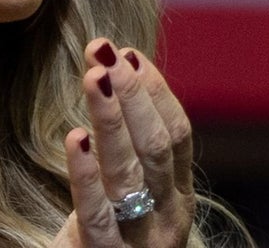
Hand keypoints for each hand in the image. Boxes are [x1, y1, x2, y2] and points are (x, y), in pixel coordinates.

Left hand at [52, 39, 195, 247]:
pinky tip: (76, 138)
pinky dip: (86, 173)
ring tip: (93, 75)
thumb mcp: (132, 209)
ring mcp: (140, 238)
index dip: (156, 91)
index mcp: (180, 197)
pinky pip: (96, 211)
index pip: (180, 133)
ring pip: (132, 169)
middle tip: (106, 51)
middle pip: (158, 144)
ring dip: (112, 117)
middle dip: (133, 94)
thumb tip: (122, 92)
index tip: (128, 54)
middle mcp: (168, 215)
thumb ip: (134, 165)